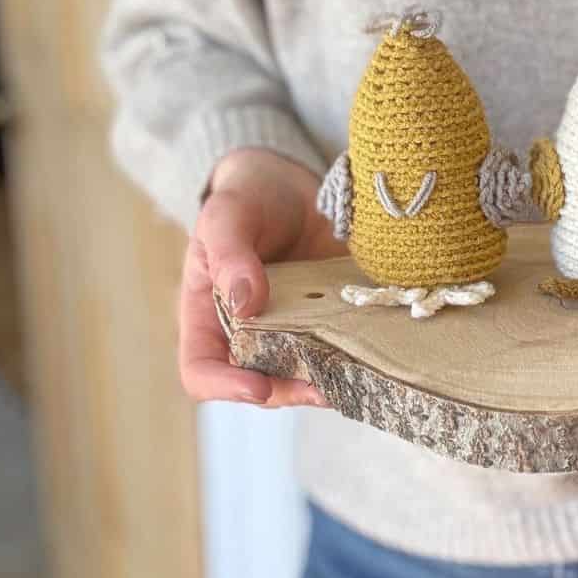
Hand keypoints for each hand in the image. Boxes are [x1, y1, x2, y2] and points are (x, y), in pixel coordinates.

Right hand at [179, 148, 337, 407]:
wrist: (291, 185)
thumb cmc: (247, 199)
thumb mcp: (228, 216)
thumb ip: (230, 256)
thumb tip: (246, 305)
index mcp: (208, 315)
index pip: (201, 370)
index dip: (225, 387)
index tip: (259, 387)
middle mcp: (247, 334)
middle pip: (259, 385)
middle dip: (289, 392)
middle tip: (321, 388)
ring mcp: (291, 331)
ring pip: (303, 375)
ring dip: (327, 381)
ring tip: (353, 375)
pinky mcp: (328, 321)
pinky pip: (339, 350)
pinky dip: (355, 357)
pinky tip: (376, 351)